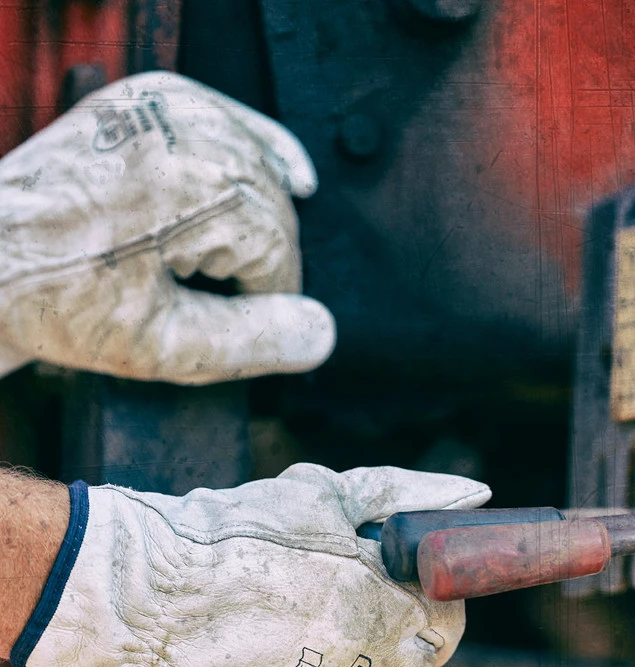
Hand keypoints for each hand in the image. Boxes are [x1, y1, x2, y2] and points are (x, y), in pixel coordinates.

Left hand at [0, 71, 333, 383]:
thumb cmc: (59, 299)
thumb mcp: (163, 346)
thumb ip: (252, 343)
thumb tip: (321, 332)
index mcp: (193, 186)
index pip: (280, 253)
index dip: (267, 302)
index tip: (236, 326)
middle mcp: (187, 131)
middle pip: (276, 210)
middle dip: (260, 263)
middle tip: (217, 301)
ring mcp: (169, 105)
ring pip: (263, 171)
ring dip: (260, 220)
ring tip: (216, 261)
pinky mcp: (156, 97)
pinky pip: (239, 122)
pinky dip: (266, 151)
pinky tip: (292, 178)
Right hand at [13, 465, 489, 666]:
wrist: (131, 595)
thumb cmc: (230, 535)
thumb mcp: (321, 495)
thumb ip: (406, 496)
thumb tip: (476, 494)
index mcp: (378, 608)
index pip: (444, 628)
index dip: (423, 613)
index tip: (395, 602)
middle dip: (384, 650)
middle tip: (333, 625)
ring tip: (282, 651)